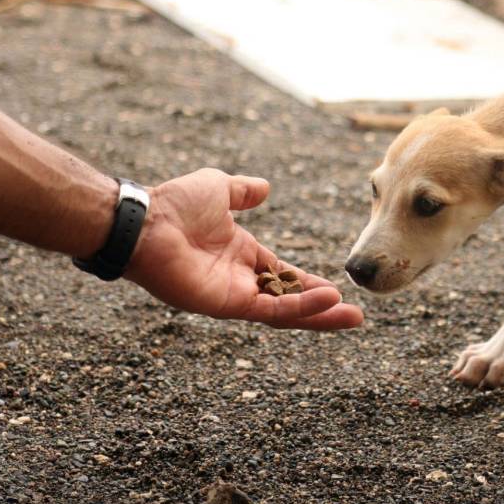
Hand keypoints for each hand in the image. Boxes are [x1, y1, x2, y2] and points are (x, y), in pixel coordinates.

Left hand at [124, 169, 363, 329]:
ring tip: (352, 316)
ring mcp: (233, 295)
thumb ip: (243, 192)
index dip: (310, 283)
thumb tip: (265, 187)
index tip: (338, 288)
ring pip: (285, 312)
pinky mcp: (227, 305)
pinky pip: (271, 309)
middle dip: (322, 309)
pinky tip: (327, 301)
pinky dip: (300, 307)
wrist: (147, 220)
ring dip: (318, 314)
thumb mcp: (219, 188)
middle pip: (289, 301)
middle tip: (355, 315)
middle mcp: (239, 280)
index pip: (283, 276)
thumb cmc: (175, 203)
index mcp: (240, 255)